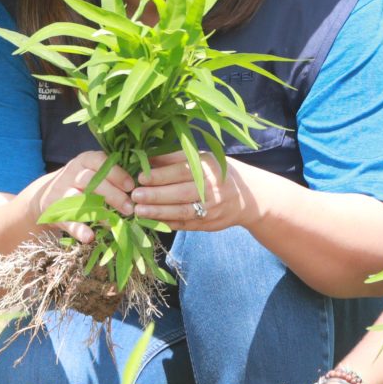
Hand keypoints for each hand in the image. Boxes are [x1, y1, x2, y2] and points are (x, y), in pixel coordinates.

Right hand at [32, 152, 136, 243]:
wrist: (46, 196)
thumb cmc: (83, 184)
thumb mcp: (95, 172)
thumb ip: (113, 175)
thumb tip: (144, 185)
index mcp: (85, 161)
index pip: (101, 161)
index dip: (117, 173)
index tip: (131, 186)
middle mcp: (73, 173)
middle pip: (92, 180)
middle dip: (113, 195)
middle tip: (130, 208)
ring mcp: (62, 192)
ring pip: (79, 198)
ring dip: (99, 211)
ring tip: (115, 223)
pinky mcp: (55, 211)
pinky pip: (67, 220)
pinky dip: (78, 229)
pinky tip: (89, 237)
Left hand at [129, 150, 267, 232]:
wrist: (247, 197)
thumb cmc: (217, 173)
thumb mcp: (201, 159)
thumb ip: (174, 158)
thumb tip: (146, 158)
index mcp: (209, 168)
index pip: (182, 171)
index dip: (161, 175)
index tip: (141, 177)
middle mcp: (212, 189)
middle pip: (181, 194)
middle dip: (156, 196)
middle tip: (135, 196)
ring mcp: (212, 209)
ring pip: (182, 212)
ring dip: (158, 212)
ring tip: (139, 210)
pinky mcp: (209, 225)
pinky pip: (185, 225)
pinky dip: (167, 223)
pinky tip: (151, 221)